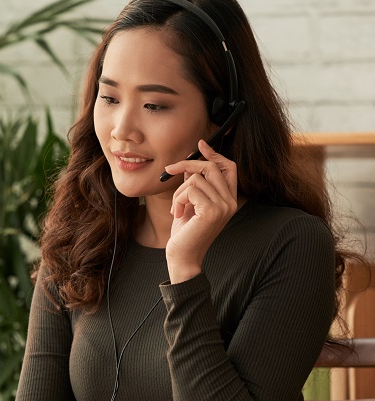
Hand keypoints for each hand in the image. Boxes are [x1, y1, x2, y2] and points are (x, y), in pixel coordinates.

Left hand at [163, 140, 237, 282]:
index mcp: (229, 199)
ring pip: (195, 178)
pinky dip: (177, 199)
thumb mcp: (189, 203)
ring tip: (177, 208)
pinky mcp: (212, 210)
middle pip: (210, 167)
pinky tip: (178, 214)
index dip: (215, 154)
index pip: (229, 167)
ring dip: (178, 191)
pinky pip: (189, 189)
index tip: (200, 144)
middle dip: (187, 165)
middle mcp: (231, 202)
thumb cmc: (185, 232)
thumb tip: (189, 165)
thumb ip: (193, 185)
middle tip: (169, 170)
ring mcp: (224, 206)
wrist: (183, 257)